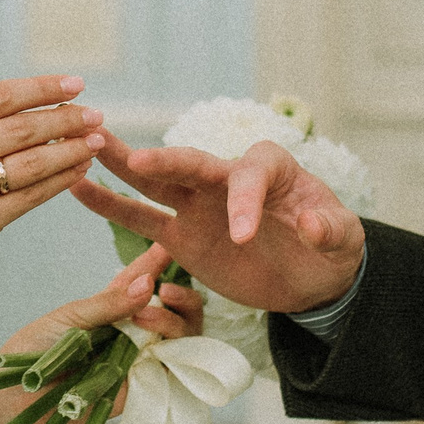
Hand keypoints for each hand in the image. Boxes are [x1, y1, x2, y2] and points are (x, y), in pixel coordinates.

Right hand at [0, 76, 104, 305]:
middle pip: (18, 128)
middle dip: (64, 118)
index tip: (76, 84)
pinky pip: (28, 199)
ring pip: (29, 163)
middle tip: (97, 114)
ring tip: (96, 141)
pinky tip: (78, 171)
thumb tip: (35, 108)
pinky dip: (59, 181)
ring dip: (70, 149)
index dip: (42, 88)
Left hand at [0, 246, 204, 420]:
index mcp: (111, 309)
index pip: (142, 281)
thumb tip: (148, 284)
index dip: (158, 262)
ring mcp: (139, 361)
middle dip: (182, 295)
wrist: (12, 402)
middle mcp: (131, 333)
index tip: (171, 243)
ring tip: (148, 317)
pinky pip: (173, 371)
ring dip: (175, 322)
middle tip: (166, 288)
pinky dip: (177, 354)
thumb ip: (108, 303)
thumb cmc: (31, 354)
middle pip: (175, 310)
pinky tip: (164, 344)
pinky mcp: (141, 390)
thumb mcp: (68, 319)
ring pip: (182, 338)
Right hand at [72, 133, 364, 312]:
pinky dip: (111, 205)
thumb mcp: (345, 240)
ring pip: (157, 182)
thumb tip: (312, 224)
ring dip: (123, 165)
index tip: (241, 234)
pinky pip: (142, 219)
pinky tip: (77, 188)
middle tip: (137, 160)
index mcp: (271, 169)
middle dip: (167, 162)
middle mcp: (227, 178)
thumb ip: (332, 230)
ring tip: (88, 146)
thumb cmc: (331, 248)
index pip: (251, 173)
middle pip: (193, 163)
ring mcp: (200, 205)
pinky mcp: (182, 236)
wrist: (311, 278)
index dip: (244, 200)